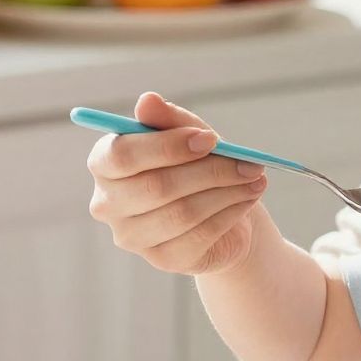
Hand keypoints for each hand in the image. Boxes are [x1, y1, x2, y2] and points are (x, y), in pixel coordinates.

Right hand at [87, 91, 266, 276]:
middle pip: (155, 187)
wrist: (223, 213)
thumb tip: (147, 100)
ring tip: (256, 178)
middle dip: (210, 171)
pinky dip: (230, 213)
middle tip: (249, 162)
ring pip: (182, 213)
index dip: (167, 146)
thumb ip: (168, 119)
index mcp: (105, 164)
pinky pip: (199, 236)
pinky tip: (247, 199)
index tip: (211, 139)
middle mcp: (108, 204)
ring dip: (227, 192)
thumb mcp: (188, 134)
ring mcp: (132, 237)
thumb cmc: (197, 165)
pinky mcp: (162, 259)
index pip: (122, 155)